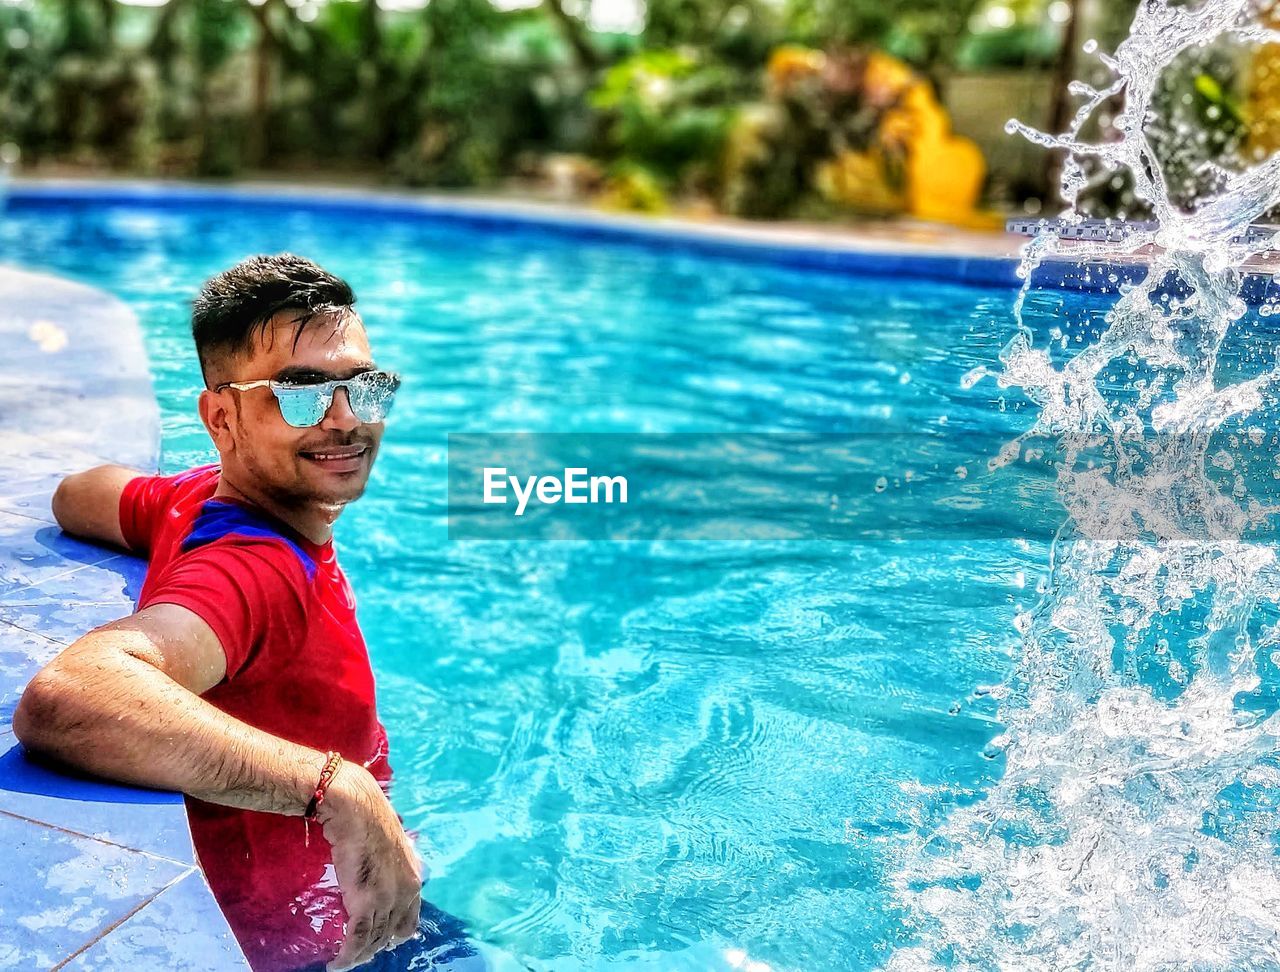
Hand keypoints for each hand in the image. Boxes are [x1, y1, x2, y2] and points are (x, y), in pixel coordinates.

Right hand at [317, 761, 422, 970]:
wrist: (357, 809)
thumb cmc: (368, 821)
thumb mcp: (390, 848)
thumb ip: (390, 868)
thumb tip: (382, 875)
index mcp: (414, 879)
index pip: (409, 921)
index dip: (394, 935)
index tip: (380, 942)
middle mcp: (406, 892)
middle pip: (389, 934)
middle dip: (372, 948)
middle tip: (355, 954)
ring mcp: (388, 898)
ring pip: (373, 940)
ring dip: (357, 956)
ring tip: (342, 963)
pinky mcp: (366, 902)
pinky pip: (357, 939)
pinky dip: (347, 956)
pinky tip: (336, 963)